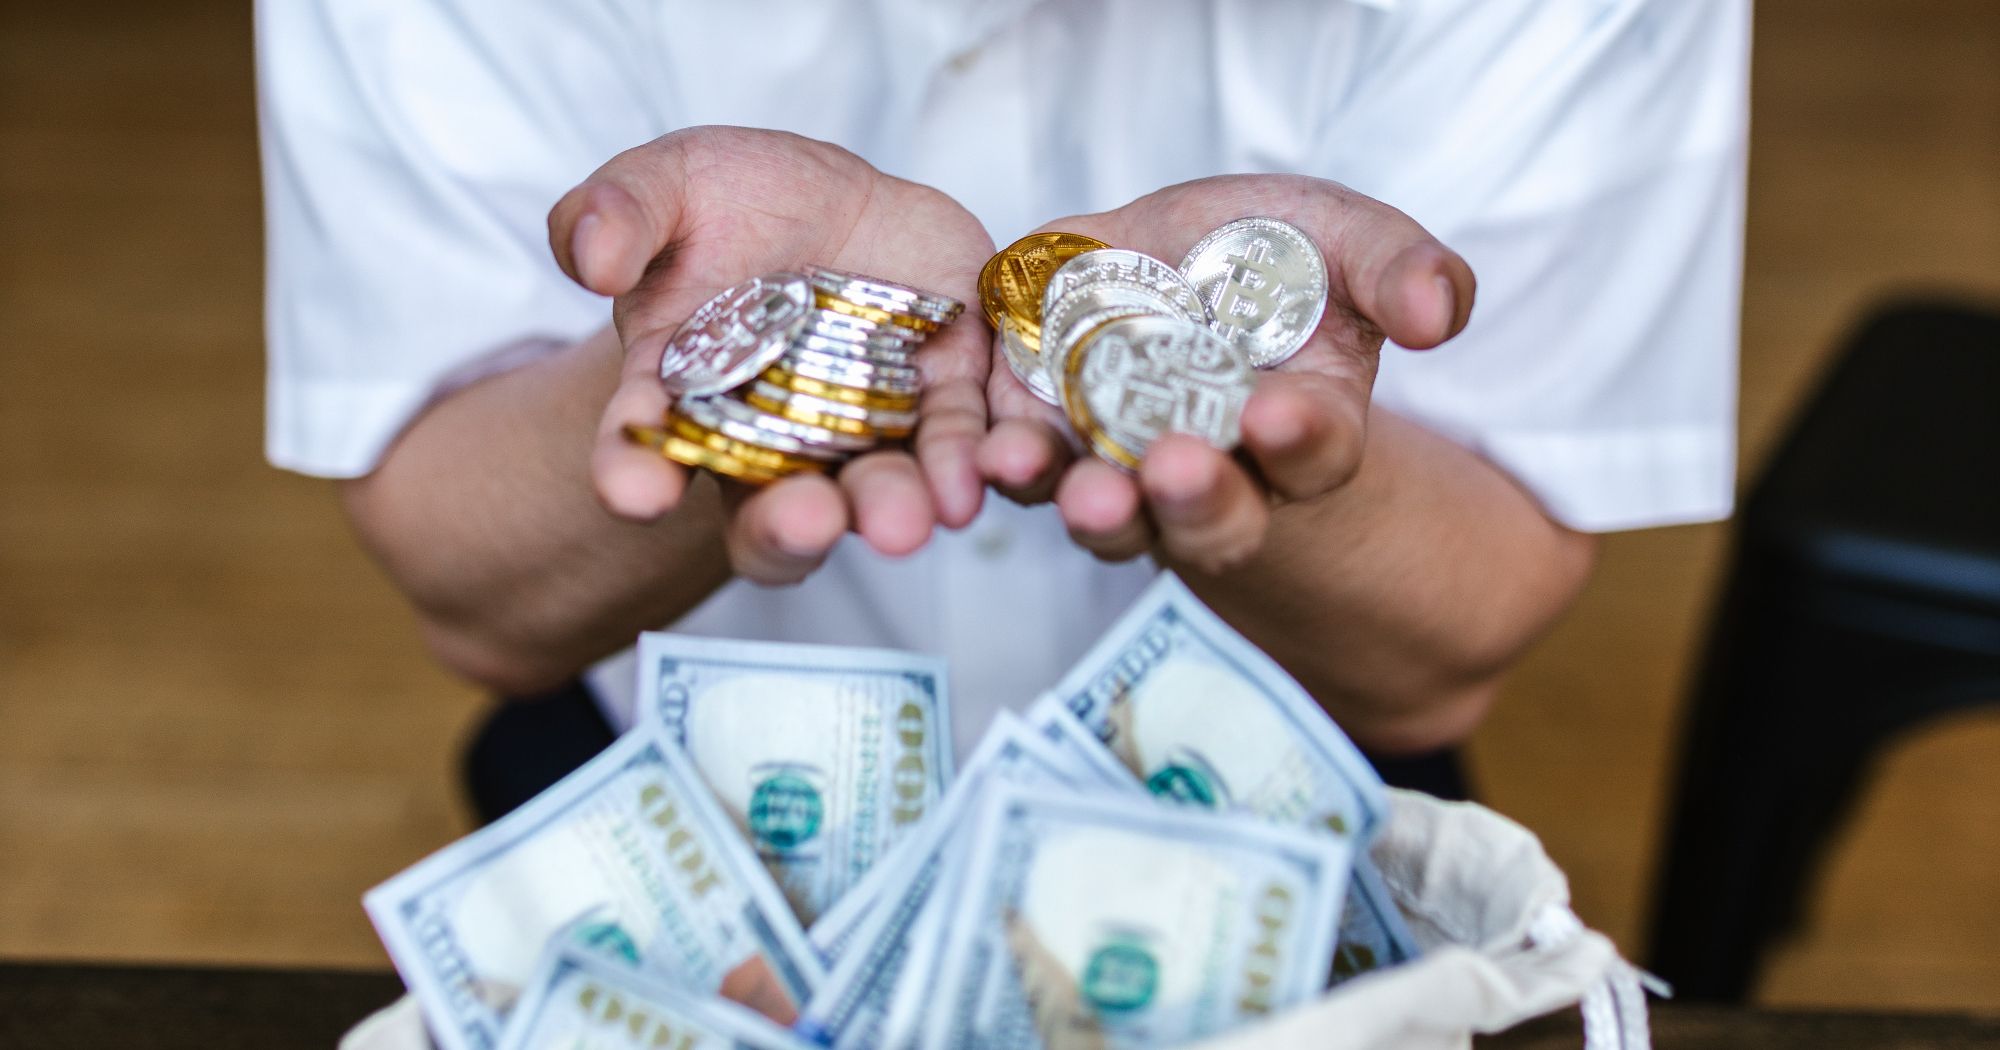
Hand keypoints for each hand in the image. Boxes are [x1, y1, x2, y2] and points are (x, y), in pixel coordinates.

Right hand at [548, 127, 994, 583]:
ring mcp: (862, 434)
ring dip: (888, 509)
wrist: (836, 201)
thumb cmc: (730, 206)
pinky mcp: (945, 403)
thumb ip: (617, 213)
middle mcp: (771, 444)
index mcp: (683, 401)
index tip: (636, 491)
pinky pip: (962, 444)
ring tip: (902, 521)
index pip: (644, 448)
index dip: (634, 473)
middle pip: (770, 510)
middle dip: (789, 523)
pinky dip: (972, 464)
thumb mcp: (664, 187)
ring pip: (873, 492)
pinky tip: (982, 476)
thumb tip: (589, 256)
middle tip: (805, 520)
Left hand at [977, 175, 1474, 572]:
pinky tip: (991, 450)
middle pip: (1210, 510)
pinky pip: (1024, 465)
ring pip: (1109, 508)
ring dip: (1094, 505)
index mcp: (1304, 432)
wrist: (1173, 262)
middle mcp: (1216, 472)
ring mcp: (1122, 465)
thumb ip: (1402, 272)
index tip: (1278, 415)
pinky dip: (1007, 463)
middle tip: (1177, 471)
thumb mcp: (1348, 243)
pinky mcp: (1044, 435)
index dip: (1298, 438)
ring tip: (1082, 489)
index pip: (1314, 449)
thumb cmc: (1279, 262)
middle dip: (1196, 497)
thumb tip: (1443, 313)